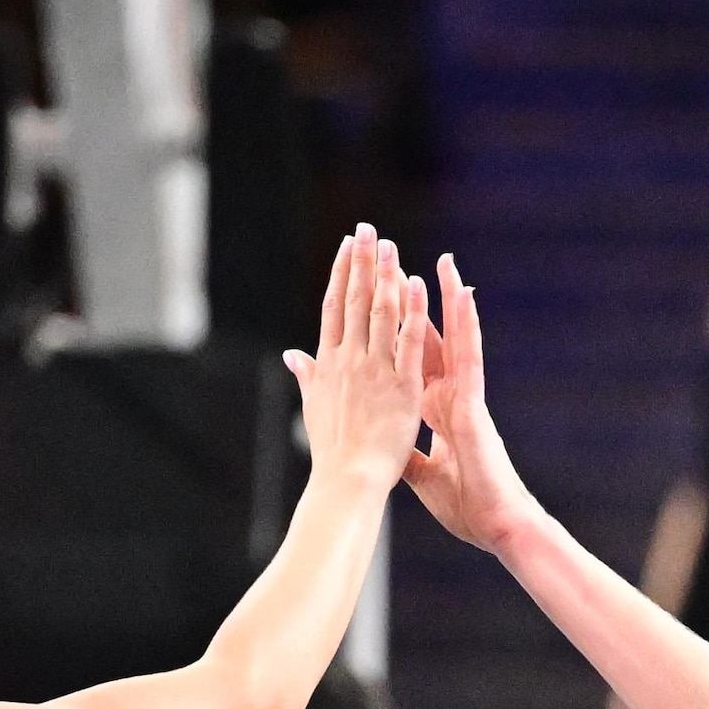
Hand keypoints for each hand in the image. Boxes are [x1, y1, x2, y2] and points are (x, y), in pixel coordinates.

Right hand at [280, 227, 428, 493]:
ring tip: (388, 244)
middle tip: (366, 229)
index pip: (333, 308)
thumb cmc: (331, 452)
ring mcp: (375, 371)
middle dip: (360, 262)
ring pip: (380, 313)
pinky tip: (416, 284)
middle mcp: (349, 361)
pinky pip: (409, 342)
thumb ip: (307, 376)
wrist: (347, 480)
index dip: (341, 274)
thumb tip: (291, 355)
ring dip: (384, 275)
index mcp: (329, 363)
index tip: (346, 246)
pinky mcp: (402, 387)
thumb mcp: (313, 407)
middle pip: (354, 301)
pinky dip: (413, 312)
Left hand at [405, 256, 550, 553]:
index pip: (412, 359)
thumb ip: (403, 451)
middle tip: (400, 262)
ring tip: (445, 265)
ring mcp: (466, 397)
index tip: (382, 299)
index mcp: (435, 410)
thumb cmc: (466, 505)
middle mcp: (450, 396)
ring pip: (457, 339)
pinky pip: (471, 358)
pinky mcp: (476, 405)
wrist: (494, 526)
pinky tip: (465, 300)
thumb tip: (383, 443)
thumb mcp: (420, 474)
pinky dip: (468, 327)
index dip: (398, 329)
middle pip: (430, 339)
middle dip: (416, 303)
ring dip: (450, 302)